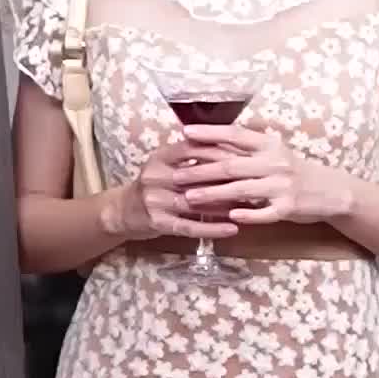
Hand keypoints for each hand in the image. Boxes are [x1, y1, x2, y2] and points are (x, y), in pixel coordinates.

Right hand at [99, 138, 239, 243]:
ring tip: (250, 206)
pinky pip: (190, 226)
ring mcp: (155, 201)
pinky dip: (213, 228)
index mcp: (160, 157)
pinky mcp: (159, 223)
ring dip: (224, 204)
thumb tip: (231, 149)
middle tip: (255, 179)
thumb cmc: (154, 185)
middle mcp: (156, 176)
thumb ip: (192, 157)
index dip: (219, 150)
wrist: (123, 211)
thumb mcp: (167, 165)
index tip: (245, 153)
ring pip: (195, 201)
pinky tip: (232, 229)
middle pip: (196, 175)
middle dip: (228, 177)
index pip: (192, 148)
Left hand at [177, 125, 354, 225]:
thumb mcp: (275, 152)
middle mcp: (275, 162)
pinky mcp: (288, 207)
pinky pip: (263, 212)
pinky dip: (246, 214)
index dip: (209, 133)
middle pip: (231, 165)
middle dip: (201, 170)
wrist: (330, 190)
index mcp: (269, 145)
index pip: (235, 134)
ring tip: (190, 198)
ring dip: (213, 194)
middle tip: (176, 175)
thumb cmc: (294, 170)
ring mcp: (282, 185)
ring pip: (241, 190)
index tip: (185, 132)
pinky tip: (229, 217)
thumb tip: (213, 138)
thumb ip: (248, 148)